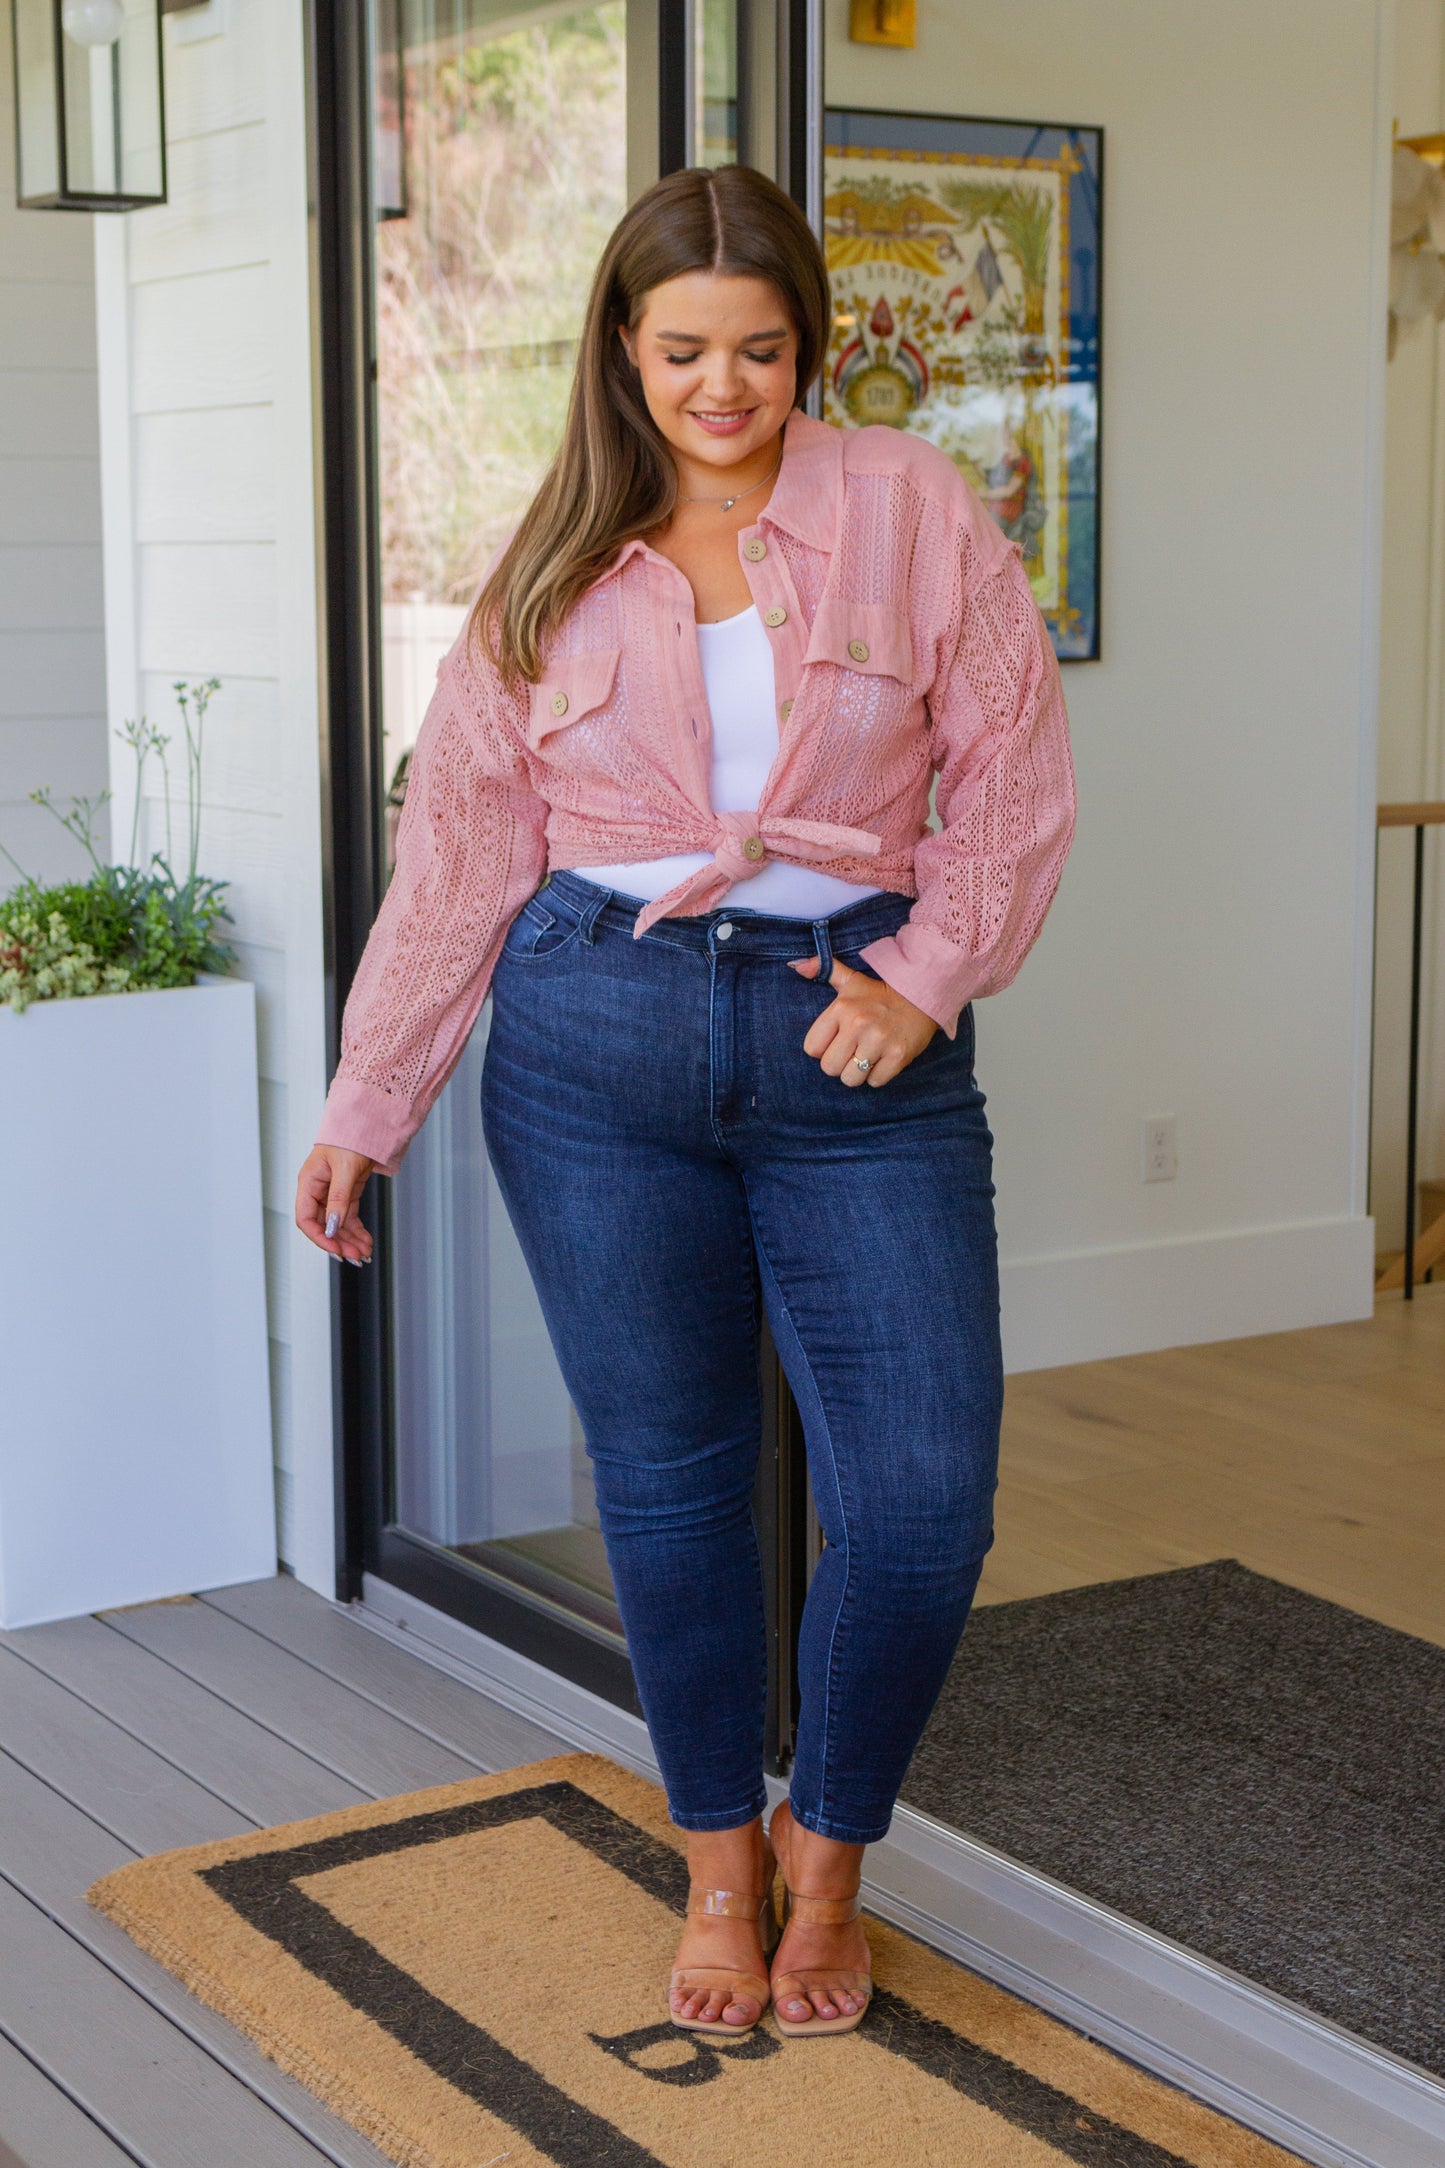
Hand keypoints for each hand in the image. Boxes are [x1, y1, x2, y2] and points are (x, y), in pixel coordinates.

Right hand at [295, 1145, 375, 1264]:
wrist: (367, 1125)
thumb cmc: (350, 1138)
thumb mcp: (344, 1169)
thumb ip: (338, 1199)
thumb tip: (332, 1226)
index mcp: (309, 1182)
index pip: (305, 1218)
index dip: (319, 1237)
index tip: (335, 1249)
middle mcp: (318, 1190)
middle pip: (322, 1225)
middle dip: (339, 1243)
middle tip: (355, 1257)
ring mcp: (332, 1194)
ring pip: (337, 1225)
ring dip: (349, 1241)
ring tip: (363, 1253)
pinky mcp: (346, 1194)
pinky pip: (348, 1219)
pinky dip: (356, 1232)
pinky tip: (365, 1242)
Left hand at [789, 954, 936, 1085]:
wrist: (922, 995)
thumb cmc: (879, 993)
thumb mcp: (850, 980)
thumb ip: (823, 970)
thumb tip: (796, 966)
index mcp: (841, 1008)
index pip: (812, 1048)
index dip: (823, 1048)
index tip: (837, 1040)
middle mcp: (858, 1024)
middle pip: (829, 1067)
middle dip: (840, 1063)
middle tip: (854, 1050)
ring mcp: (879, 1041)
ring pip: (851, 1079)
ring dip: (858, 1073)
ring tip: (868, 1056)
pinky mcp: (898, 1056)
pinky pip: (875, 1082)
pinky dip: (878, 1075)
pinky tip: (884, 1059)